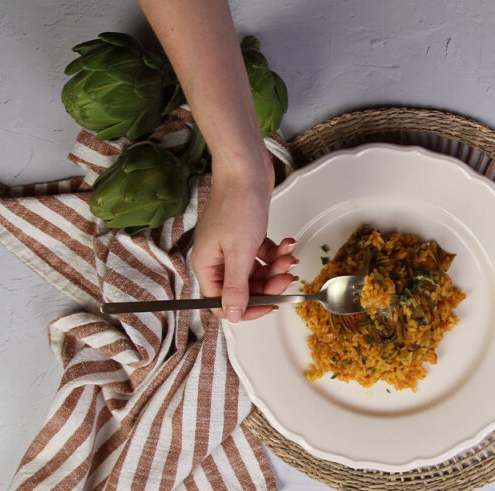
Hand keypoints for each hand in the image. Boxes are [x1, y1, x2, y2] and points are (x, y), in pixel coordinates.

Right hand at [191, 165, 296, 322]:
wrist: (246, 169)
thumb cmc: (237, 204)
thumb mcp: (239, 252)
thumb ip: (237, 287)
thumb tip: (233, 316)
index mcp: (206, 266)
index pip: (222, 304)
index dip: (247, 308)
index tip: (271, 305)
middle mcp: (217, 259)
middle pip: (244, 289)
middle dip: (268, 285)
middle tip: (286, 278)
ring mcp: (232, 247)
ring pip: (257, 272)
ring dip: (276, 268)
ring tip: (288, 257)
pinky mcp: (247, 236)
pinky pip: (263, 255)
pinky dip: (276, 252)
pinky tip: (286, 244)